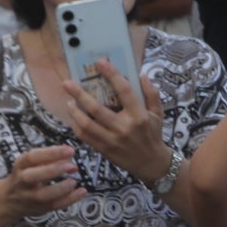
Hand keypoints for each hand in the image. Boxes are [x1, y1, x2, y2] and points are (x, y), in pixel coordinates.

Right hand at [1, 144, 86, 218]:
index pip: (32, 157)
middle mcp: (22, 181)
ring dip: (60, 188)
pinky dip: (69, 199)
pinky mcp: (38, 208)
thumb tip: (68, 154)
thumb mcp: (32, 163)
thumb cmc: (25, 176)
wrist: (9, 199)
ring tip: (73, 181)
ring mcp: (29, 197)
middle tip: (71, 166)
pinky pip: (54, 205)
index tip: (69, 150)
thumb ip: (49, 157)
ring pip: (42, 195)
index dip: (51, 153)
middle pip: (32, 176)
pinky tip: (81, 192)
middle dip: (52, 170)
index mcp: (21, 166)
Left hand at [62, 59, 173, 183]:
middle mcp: (124, 127)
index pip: (124, 91)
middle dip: (79, 94)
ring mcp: (112, 140)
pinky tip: (74, 117)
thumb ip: (151, 93)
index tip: (101, 62)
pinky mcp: (104, 149)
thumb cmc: (153, 134)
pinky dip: (76, 125)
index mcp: (139, 116)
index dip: (112, 75)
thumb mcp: (158, 113)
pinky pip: (85, 136)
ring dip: (74, 111)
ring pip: (86, 124)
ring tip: (69, 101)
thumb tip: (142, 75)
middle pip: (97, 108)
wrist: (151, 163)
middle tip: (67, 83)